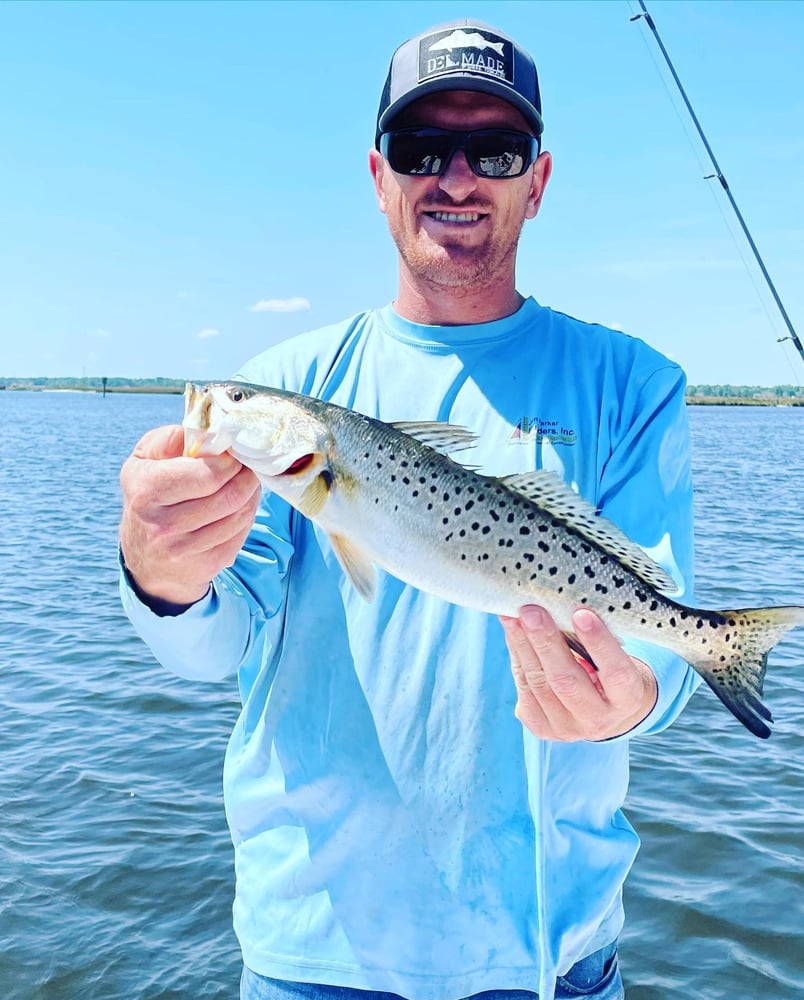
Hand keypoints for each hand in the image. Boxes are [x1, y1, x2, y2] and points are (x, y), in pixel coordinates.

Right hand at [119, 424, 260, 605]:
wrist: (144, 556)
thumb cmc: (149, 495)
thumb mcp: (144, 459)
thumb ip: (170, 439)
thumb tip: (208, 434)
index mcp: (146, 492)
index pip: (206, 475)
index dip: (229, 461)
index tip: (233, 452)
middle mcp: (163, 525)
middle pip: (228, 496)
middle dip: (246, 475)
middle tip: (247, 464)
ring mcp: (184, 550)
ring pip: (240, 515)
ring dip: (251, 494)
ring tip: (246, 481)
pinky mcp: (206, 566)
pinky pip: (241, 533)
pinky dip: (247, 514)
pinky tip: (241, 504)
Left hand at [500, 605, 657, 741]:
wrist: (606, 710)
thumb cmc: (611, 668)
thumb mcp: (617, 655)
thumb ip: (595, 635)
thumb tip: (560, 602)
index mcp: (628, 699)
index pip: (615, 673)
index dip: (599, 643)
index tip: (581, 613)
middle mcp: (599, 721)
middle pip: (567, 681)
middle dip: (546, 642)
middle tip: (531, 611)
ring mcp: (568, 729)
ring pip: (539, 685)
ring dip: (522, 646)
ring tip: (512, 617)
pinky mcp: (543, 729)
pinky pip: (524, 690)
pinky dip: (517, 658)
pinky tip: (512, 634)